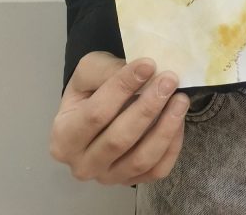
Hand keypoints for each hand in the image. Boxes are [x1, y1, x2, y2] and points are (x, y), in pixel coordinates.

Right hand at [49, 51, 188, 185]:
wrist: (97, 110)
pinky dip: (172, 146)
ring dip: (165, 128)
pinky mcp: (132, 182)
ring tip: (180, 99)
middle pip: (118, 140)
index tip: (149, 64)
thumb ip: (108, 71)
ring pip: (140, 160)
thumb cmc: (91, 89)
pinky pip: (156, 170)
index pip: (96, 113)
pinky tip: (179, 120)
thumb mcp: (90, 70)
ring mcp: (108, 178)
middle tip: (169, 80)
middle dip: (148, 107)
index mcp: (64, 137)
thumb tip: (142, 72)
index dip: (123, 88)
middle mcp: (82, 165)